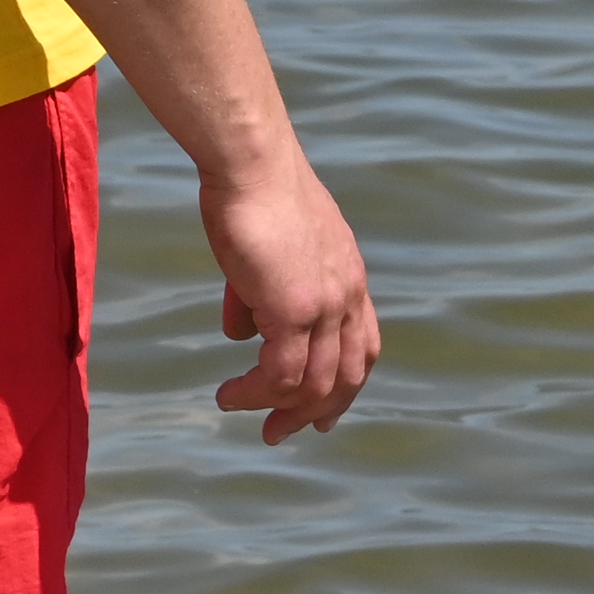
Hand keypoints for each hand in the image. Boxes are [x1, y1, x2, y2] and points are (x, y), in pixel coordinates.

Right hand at [197, 150, 377, 443]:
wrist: (251, 162)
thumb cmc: (252, 194)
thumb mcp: (265, 251)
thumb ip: (259, 293)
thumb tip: (242, 328)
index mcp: (350, 278)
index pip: (364, 346)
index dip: (345, 384)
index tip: (322, 413)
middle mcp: (348, 296)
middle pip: (346, 376)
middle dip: (315, 412)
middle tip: (281, 432)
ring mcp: (326, 306)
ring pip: (313, 384)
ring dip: (276, 408)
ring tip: (237, 408)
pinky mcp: (295, 309)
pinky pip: (279, 374)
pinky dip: (254, 393)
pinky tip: (229, 393)